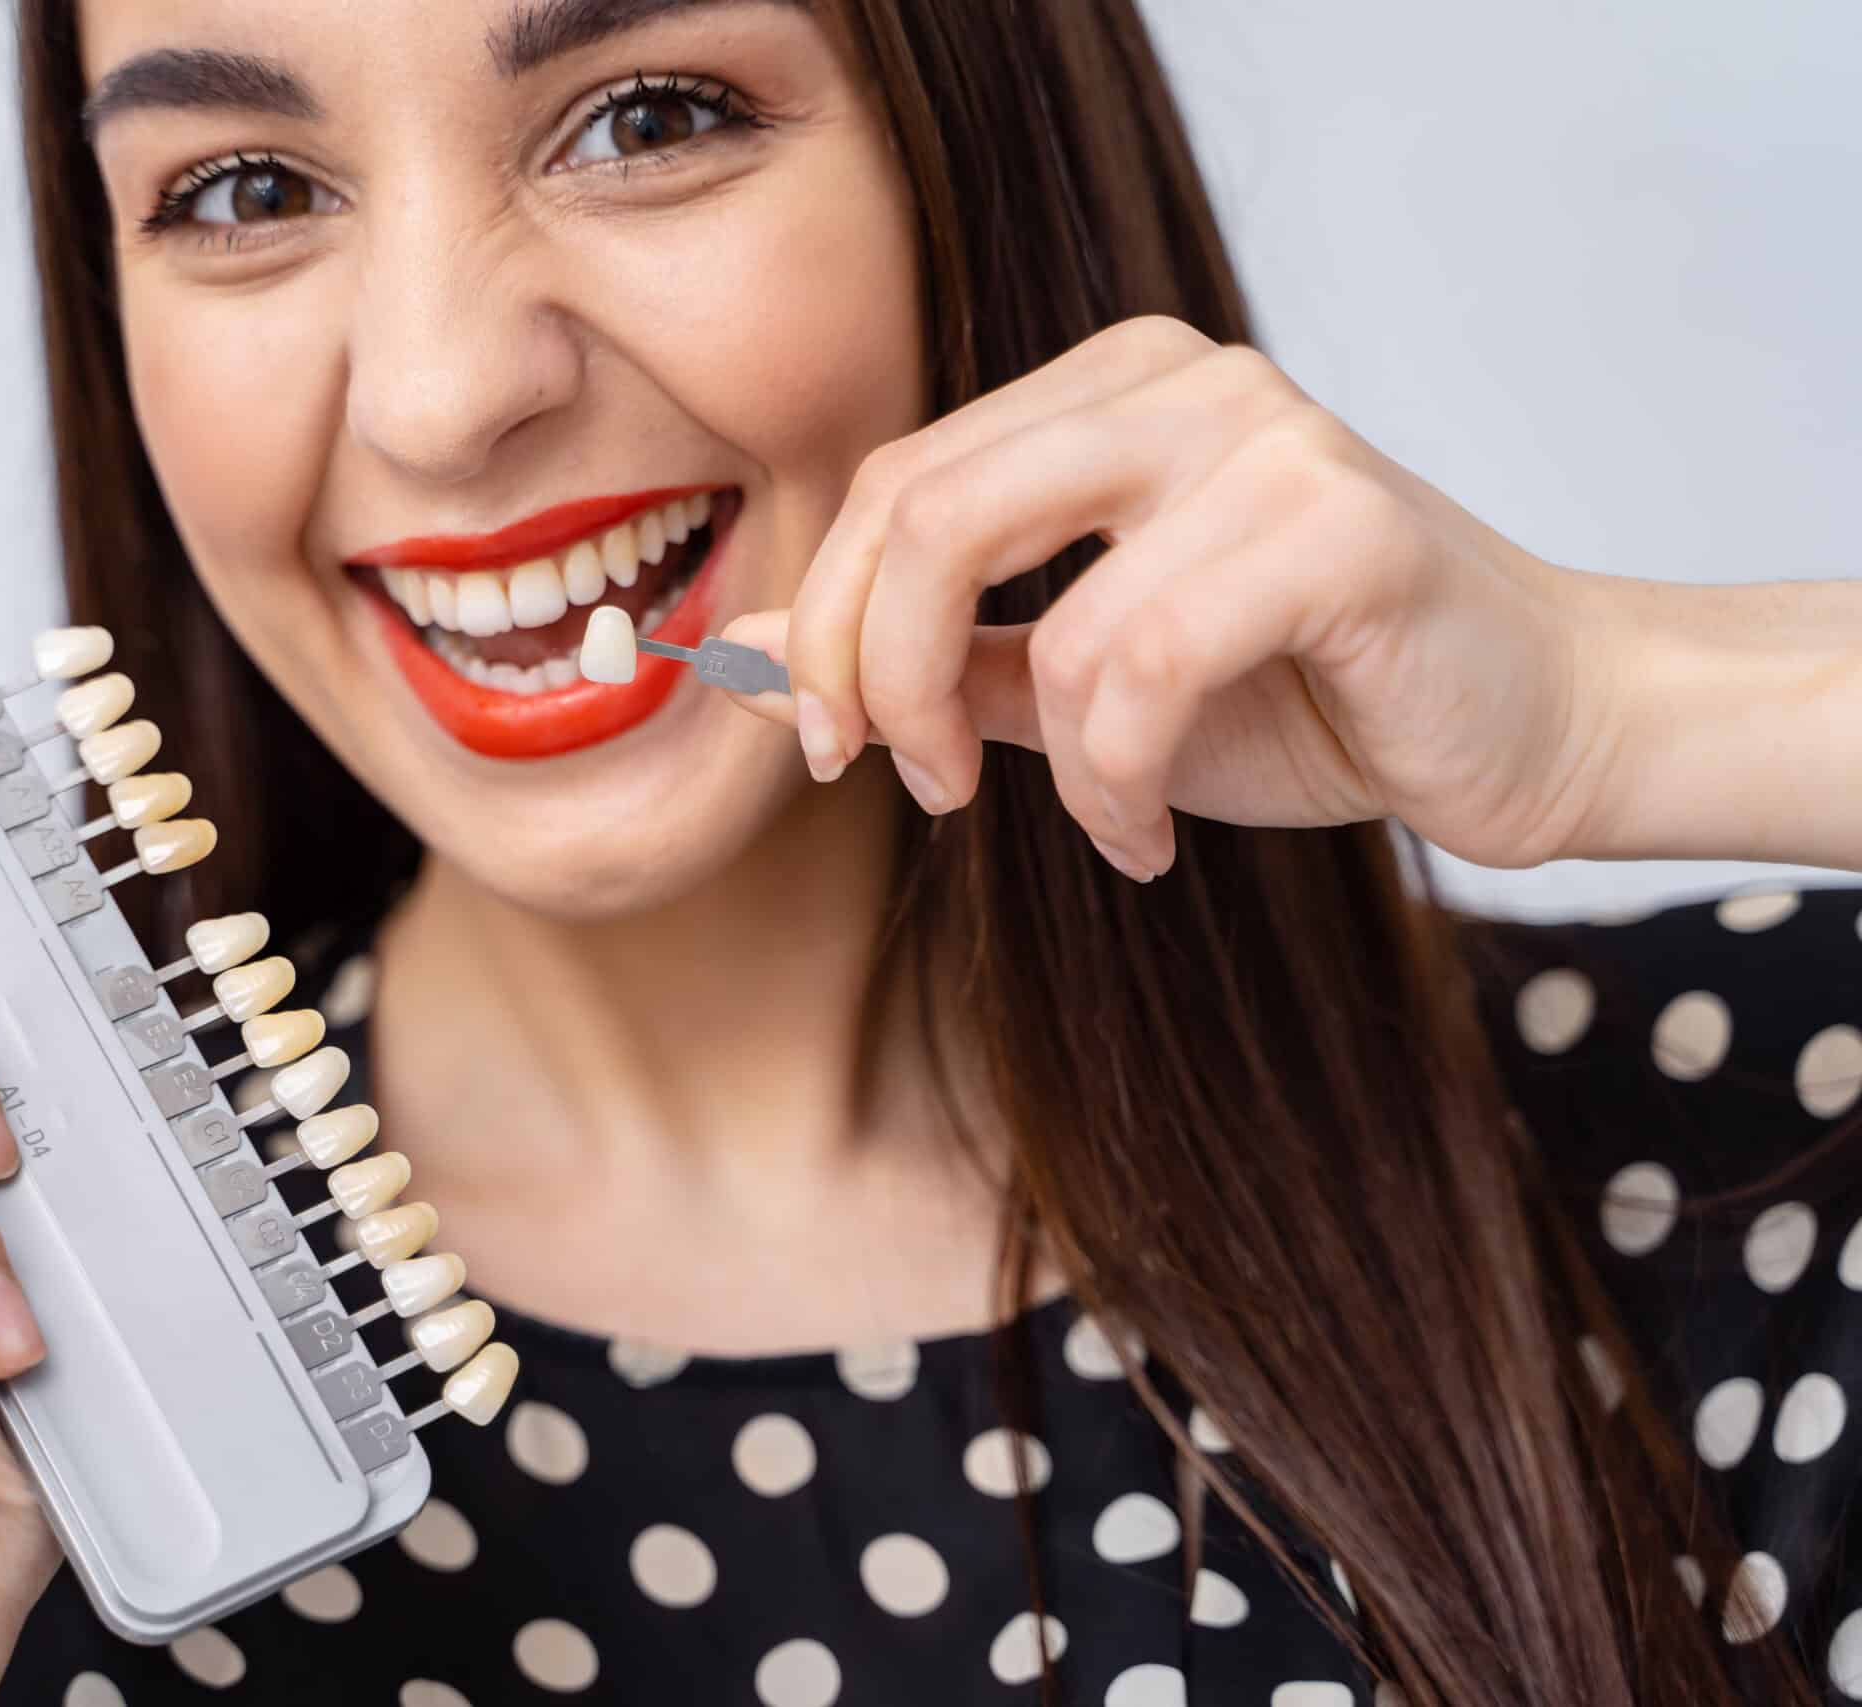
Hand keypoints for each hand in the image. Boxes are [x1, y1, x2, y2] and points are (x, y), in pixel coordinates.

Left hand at [720, 314, 1632, 880]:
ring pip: (1039, 611)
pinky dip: (1117, 788)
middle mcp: (1179, 381)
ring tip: (1098, 827)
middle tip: (911, 786)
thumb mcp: (1078, 686)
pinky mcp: (1343, 526)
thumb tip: (745, 657)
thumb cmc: (1308, 698)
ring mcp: (1267, 439)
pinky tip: (1147, 839)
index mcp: (1105, 391)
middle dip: (873, 674)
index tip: (826, 744)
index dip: (824, 623)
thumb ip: (929, 658)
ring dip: (1032, 762)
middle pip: (924, 512)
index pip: (894, 482)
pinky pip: (1144, 669)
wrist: (1536, 727)